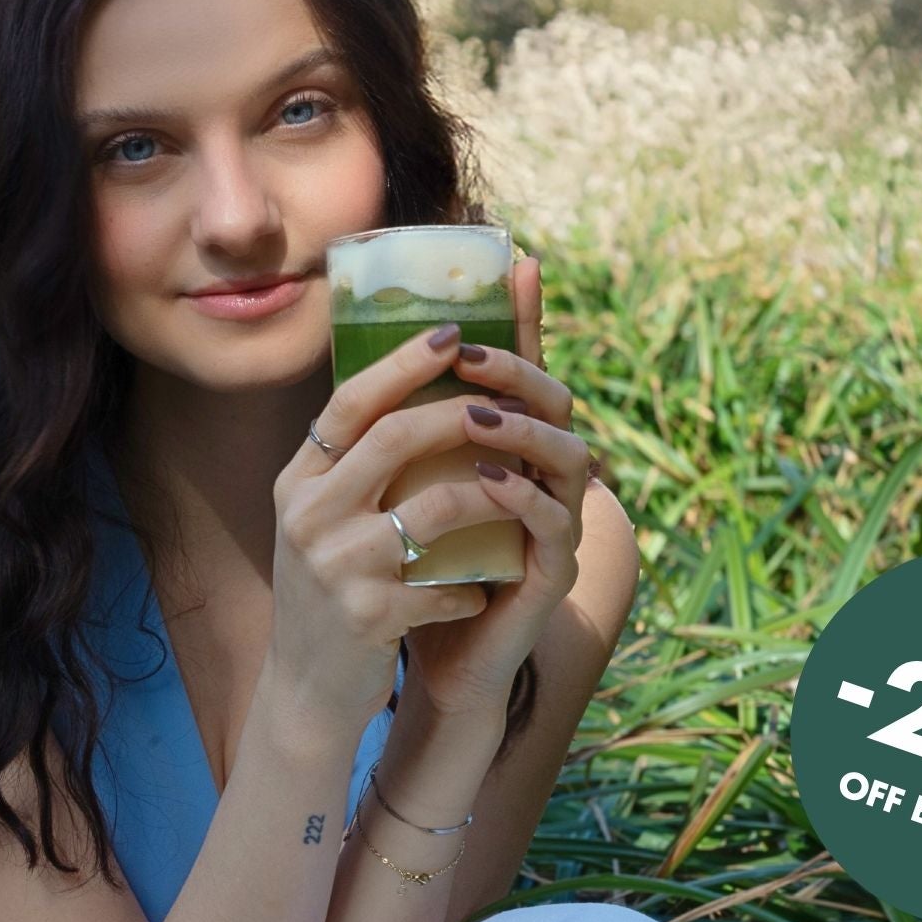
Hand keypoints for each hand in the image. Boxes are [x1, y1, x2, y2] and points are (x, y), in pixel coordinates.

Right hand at [269, 320, 521, 714]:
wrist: (303, 691)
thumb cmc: (325, 595)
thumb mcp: (317, 524)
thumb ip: (348, 469)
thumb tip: (405, 390)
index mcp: (297, 484)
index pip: (350, 404)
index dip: (405, 363)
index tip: (454, 332)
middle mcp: (308, 515)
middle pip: (396, 438)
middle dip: (462, 412)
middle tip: (508, 400)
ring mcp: (336, 566)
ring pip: (436, 507)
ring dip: (490, 496)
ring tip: (520, 494)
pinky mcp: (369, 615)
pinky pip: (446, 584)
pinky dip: (474, 585)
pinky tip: (484, 590)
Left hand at [400, 254, 593, 717]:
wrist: (427, 658)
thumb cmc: (412, 568)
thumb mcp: (396, 490)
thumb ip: (394, 435)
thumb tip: (355, 360)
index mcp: (507, 446)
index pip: (520, 370)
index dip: (524, 319)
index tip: (515, 264)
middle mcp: (541, 472)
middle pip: (553, 400)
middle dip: (514, 370)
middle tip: (465, 354)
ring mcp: (554, 519)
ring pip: (566, 455)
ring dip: (520, 430)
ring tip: (475, 415)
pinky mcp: (551, 568)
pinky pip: (553, 523)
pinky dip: (526, 499)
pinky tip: (493, 482)